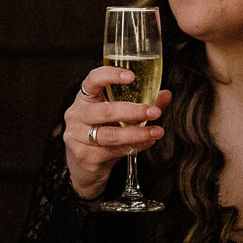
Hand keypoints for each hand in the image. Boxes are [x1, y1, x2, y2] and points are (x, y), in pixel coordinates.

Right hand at [64, 66, 169, 199]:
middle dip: (133, 111)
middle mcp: (76, 114)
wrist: (85, 167)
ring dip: (137, 133)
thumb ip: (141, 104)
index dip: (110, 75)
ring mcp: (76, 136)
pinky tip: (146, 143)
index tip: (131, 76)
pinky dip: (133, 147)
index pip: (93, 80)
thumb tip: (166, 95)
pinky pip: (111, 151)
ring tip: (156, 132)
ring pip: (110, 135)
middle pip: (105, 111)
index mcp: (85, 98)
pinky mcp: (83, 156)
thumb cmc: (102, 133)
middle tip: (155, 112)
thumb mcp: (119, 117)